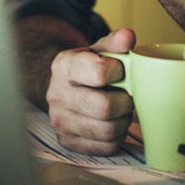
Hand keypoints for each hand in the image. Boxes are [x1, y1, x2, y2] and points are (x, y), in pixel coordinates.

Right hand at [46, 29, 135, 154]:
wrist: (65, 89)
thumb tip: (128, 37)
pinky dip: (116, 138)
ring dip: (122, 121)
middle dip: (124, 102)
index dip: (119, 73)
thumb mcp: (99, 50)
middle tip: (126, 96)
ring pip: (107, 130)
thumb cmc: (88, 69)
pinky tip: (112, 124)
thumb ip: (115, 43)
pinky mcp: (68, 142)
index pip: (99, 72)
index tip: (120, 72)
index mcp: (63, 66)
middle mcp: (56, 95)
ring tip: (120, 110)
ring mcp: (60, 121)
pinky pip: (105, 147)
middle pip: (105, 107)